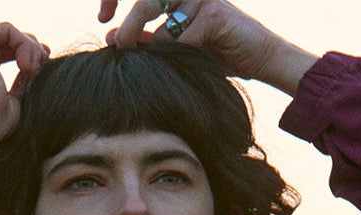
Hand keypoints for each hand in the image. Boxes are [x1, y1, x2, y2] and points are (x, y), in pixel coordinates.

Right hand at [0, 23, 48, 160]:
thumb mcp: (11, 104)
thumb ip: (19, 86)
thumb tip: (31, 70)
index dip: (24, 57)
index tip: (44, 65)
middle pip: (3, 43)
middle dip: (30, 49)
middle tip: (46, 58)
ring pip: (7, 36)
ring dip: (29, 49)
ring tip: (36, 69)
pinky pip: (7, 31)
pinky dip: (23, 44)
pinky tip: (28, 65)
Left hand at [98, 0, 316, 94]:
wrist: (258, 58)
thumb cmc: (216, 54)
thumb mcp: (176, 49)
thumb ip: (148, 40)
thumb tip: (113, 37)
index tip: (102, 18)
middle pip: (146, 1)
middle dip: (128, 26)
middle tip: (118, 46)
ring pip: (161, 18)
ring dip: (150, 41)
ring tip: (143, 56)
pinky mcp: (214, 12)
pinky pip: (182, 37)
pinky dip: (176, 53)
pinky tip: (182, 62)